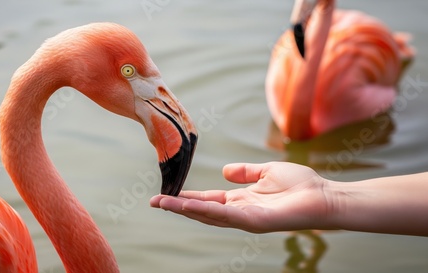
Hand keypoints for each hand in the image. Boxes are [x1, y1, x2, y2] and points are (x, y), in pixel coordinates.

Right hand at [150, 162, 331, 232]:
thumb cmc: (300, 184)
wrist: (324, 195)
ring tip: (164, 203)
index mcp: (241, 199)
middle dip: (178, 206)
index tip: (167, 193)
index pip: (209, 199)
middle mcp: (239, 211)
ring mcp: (246, 218)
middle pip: (203, 209)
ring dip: (186, 209)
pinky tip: (190, 205)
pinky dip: (207, 210)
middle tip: (155, 202)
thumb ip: (246, 172)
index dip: (188, 196)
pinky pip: (227, 215)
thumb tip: (225, 171)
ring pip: (209, 214)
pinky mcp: (255, 221)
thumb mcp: (266, 171)